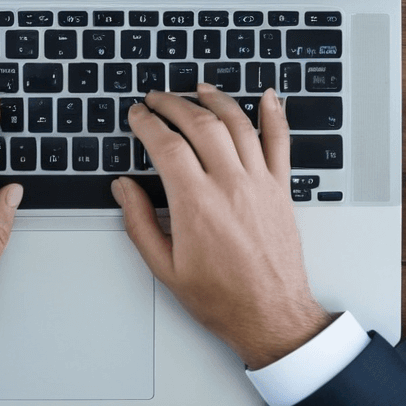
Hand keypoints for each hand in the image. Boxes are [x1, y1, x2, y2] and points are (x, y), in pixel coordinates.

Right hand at [113, 84, 331, 369]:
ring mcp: (259, 183)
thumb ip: (139, 222)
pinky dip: (275, 115)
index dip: (147, 123)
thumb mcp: (165, 268)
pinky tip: (268, 96)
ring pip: (238, 124)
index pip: (166, 145)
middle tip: (157, 99)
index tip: (137, 115)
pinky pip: (280, 142)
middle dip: (173, 104)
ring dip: (216, 100)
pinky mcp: (281, 189)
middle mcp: (229, 185)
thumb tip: (124, 188)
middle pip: (200, 125)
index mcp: (196, 203)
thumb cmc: (221, 297)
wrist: (270, 315)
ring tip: (198, 89)